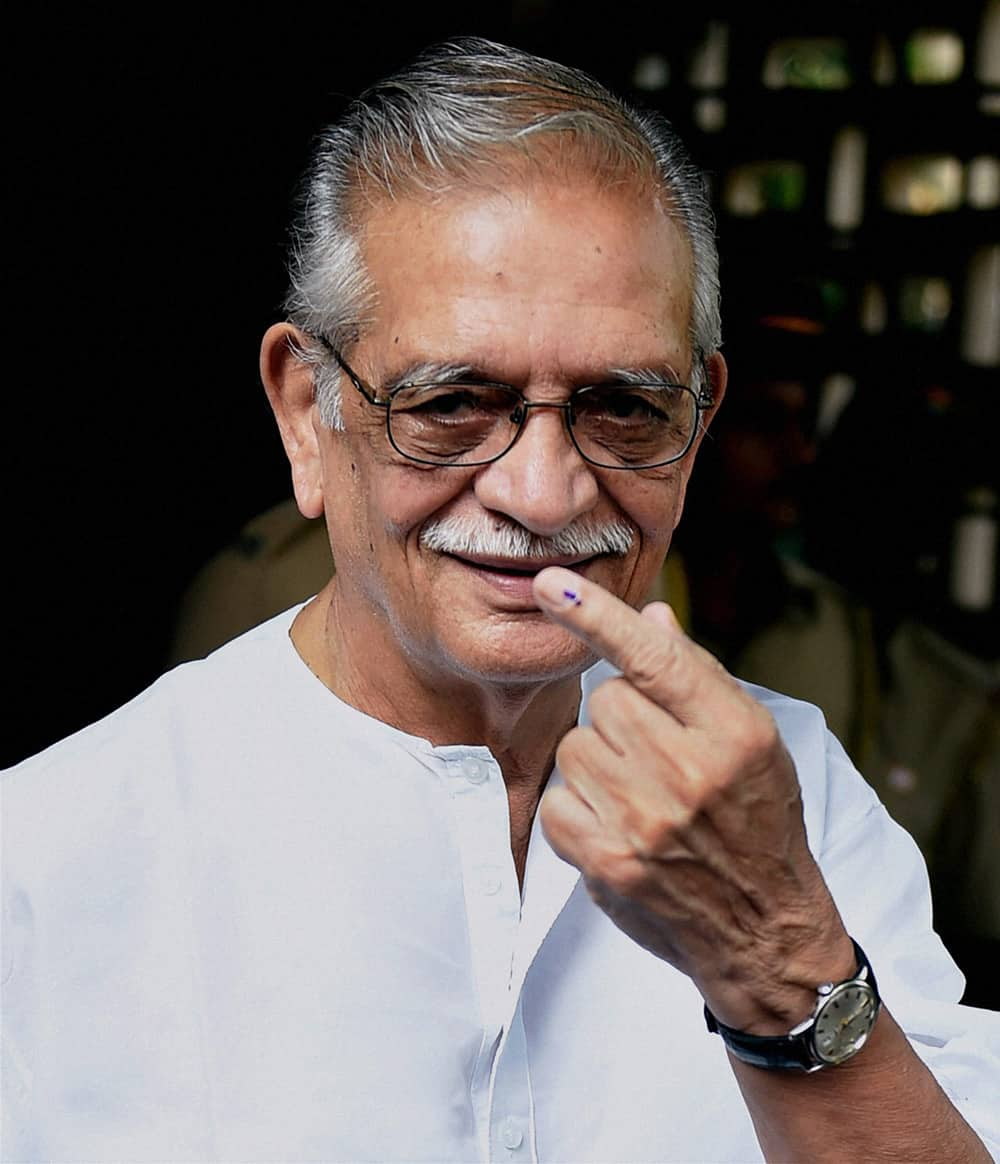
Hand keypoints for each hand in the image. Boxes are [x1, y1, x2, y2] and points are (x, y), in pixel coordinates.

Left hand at [533, 566, 854, 1033]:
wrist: (765, 928)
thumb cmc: (759, 822)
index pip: (654, 657)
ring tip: (638, 795)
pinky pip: (557, 801)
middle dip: (620, 719)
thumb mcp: (753, 741)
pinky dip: (576, 810)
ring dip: (596, 764)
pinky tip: (615, 827)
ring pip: (575, 747)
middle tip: (654, 755)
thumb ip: (695, 676)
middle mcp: (692, 772)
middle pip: (605, 700)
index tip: (552, 584)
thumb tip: (649, 615)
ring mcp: (648, 821)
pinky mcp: (611, 862)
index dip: (598, 615)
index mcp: (734, 732)